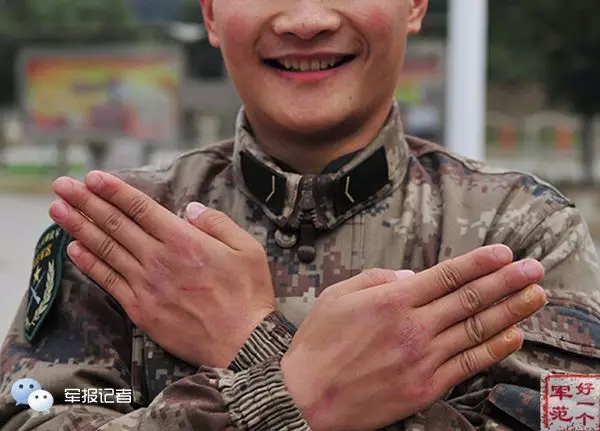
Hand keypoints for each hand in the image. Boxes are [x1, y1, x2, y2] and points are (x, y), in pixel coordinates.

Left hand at [48, 171, 274, 366]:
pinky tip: (73, 248)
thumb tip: (190, 208)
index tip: (92, 177)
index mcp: (185, 240)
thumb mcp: (247, 249)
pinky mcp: (140, 309)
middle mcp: (159, 259)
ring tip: (56, 209)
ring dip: (78, 227)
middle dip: (85, 201)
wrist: (242, 343)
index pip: (140, 208)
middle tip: (62, 185)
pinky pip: (108, 281)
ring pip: (105, 249)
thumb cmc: (248, 294)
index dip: (114, 190)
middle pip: (115, 224)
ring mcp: (146, 285)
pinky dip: (89, 263)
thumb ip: (217, 223)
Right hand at [281, 245, 546, 430]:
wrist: (308, 397)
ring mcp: (422, 359)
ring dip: (510, 311)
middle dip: (507, 281)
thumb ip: (377, 279)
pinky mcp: (425, 387)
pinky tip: (512, 336)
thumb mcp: (337, 296)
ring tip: (535, 297)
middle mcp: (413, 327)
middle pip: (470, 299)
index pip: (447, 275)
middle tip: (534, 269)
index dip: (479, 262)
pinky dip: (494, 349)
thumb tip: (413, 277)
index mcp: (391, 300)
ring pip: (476, 330)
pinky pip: (468, 364)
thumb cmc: (318, 344)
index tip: (504, 253)